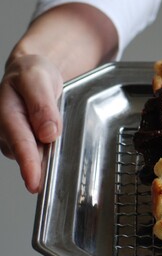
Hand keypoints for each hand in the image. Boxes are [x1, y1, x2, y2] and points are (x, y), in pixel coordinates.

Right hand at [0, 3, 117, 193]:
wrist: (32, 71)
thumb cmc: (32, 73)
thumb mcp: (38, 79)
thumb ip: (43, 105)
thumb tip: (48, 132)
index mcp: (7, 112)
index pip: (20, 142)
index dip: (29, 163)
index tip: (34, 181)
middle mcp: (7, 129)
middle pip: (26, 154)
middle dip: (39, 169)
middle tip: (53, 184)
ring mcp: (15, 138)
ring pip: (34, 156)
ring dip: (47, 162)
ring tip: (59, 161)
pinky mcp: (26, 142)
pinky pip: (40, 153)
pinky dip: (50, 156)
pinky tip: (57, 153)